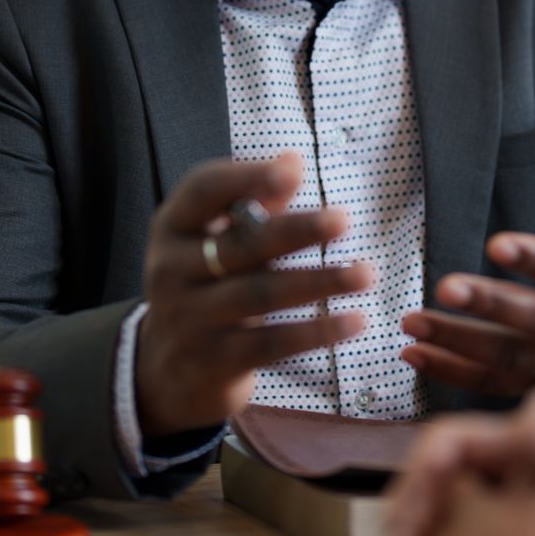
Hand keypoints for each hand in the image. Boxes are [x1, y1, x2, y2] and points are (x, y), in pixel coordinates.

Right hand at [136, 152, 372, 438]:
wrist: (168, 375)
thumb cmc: (206, 290)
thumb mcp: (216, 245)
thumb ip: (254, 206)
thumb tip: (293, 159)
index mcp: (173, 228)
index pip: (203, 190)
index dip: (247, 177)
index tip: (292, 170)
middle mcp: (171, 271)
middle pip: (239, 245)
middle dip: (295, 231)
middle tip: (344, 220)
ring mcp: (187, 319)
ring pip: (260, 295)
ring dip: (318, 281)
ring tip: (366, 273)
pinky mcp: (211, 363)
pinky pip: (270, 345)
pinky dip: (316, 332)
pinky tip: (355, 322)